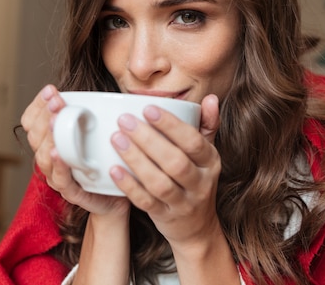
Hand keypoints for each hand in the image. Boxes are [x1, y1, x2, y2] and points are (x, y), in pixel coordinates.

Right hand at [21, 84, 129, 215]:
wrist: (120, 194)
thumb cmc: (107, 159)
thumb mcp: (98, 129)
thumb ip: (92, 111)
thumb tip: (101, 88)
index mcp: (50, 141)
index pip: (32, 121)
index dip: (38, 105)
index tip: (50, 89)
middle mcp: (50, 159)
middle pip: (36, 135)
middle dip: (45, 115)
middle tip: (56, 100)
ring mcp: (58, 176)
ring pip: (43, 156)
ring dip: (49, 136)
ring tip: (55, 120)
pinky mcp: (72, 192)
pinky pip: (61, 178)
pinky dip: (58, 165)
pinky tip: (58, 152)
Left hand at [109, 94, 222, 245]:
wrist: (197, 227)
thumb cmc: (196, 179)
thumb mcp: (206, 153)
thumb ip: (207, 125)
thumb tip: (211, 98)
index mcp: (210, 161)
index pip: (193, 141)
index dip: (170, 125)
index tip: (148, 108)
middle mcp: (200, 183)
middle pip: (175, 161)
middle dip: (148, 139)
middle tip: (124, 121)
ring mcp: (183, 202)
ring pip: (159, 182)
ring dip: (136, 160)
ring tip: (116, 139)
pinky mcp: (165, 216)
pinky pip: (146, 202)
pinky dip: (129, 186)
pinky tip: (113, 170)